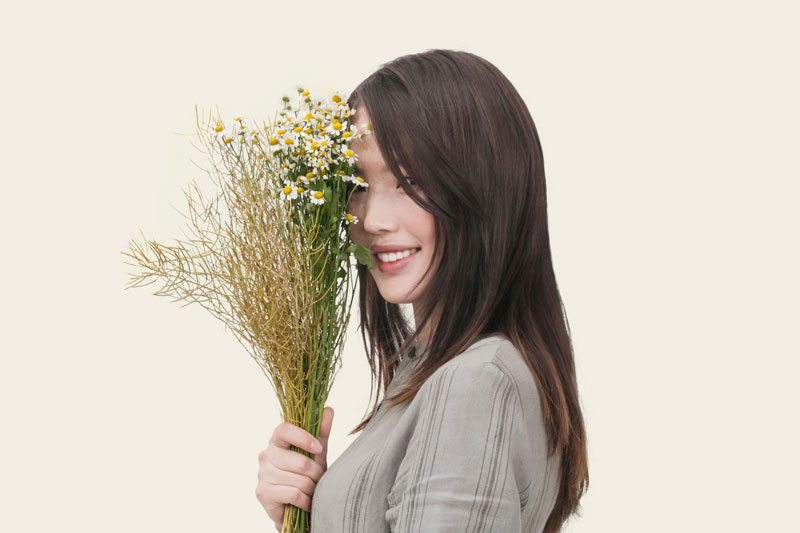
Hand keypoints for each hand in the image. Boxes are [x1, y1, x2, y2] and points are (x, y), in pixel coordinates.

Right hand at [255, 406, 333, 531]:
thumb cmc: (307, 475)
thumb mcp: (317, 452)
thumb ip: (321, 431)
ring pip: (298, 480)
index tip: (318, 449)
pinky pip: (293, 494)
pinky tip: (306, 502)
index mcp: (277, 440)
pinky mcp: (262, 493)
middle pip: (299, 461)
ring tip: (313, 491)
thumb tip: (328, 410)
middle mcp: (266, 455)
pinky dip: (305, 500)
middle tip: (319, 478)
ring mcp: (262, 474)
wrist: (297, 506)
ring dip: (312, 488)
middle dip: (316, 473)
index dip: (303, 437)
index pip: (284, 429)